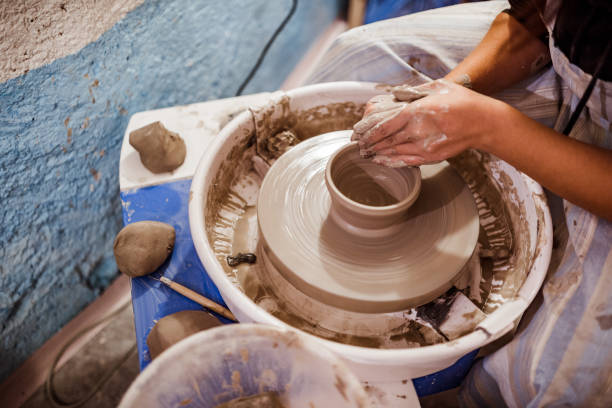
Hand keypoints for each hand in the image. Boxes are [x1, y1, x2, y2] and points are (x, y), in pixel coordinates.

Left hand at [352, 80, 499, 166]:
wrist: (484, 123)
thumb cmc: (462, 101)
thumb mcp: (438, 86)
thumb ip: (414, 91)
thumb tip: (395, 94)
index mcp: (418, 111)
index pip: (385, 124)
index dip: (369, 131)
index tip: (358, 133)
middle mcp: (419, 131)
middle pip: (386, 140)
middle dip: (369, 143)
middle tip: (357, 144)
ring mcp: (425, 146)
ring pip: (394, 152)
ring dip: (377, 153)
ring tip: (365, 153)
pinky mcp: (432, 157)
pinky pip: (406, 161)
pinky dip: (391, 161)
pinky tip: (381, 160)